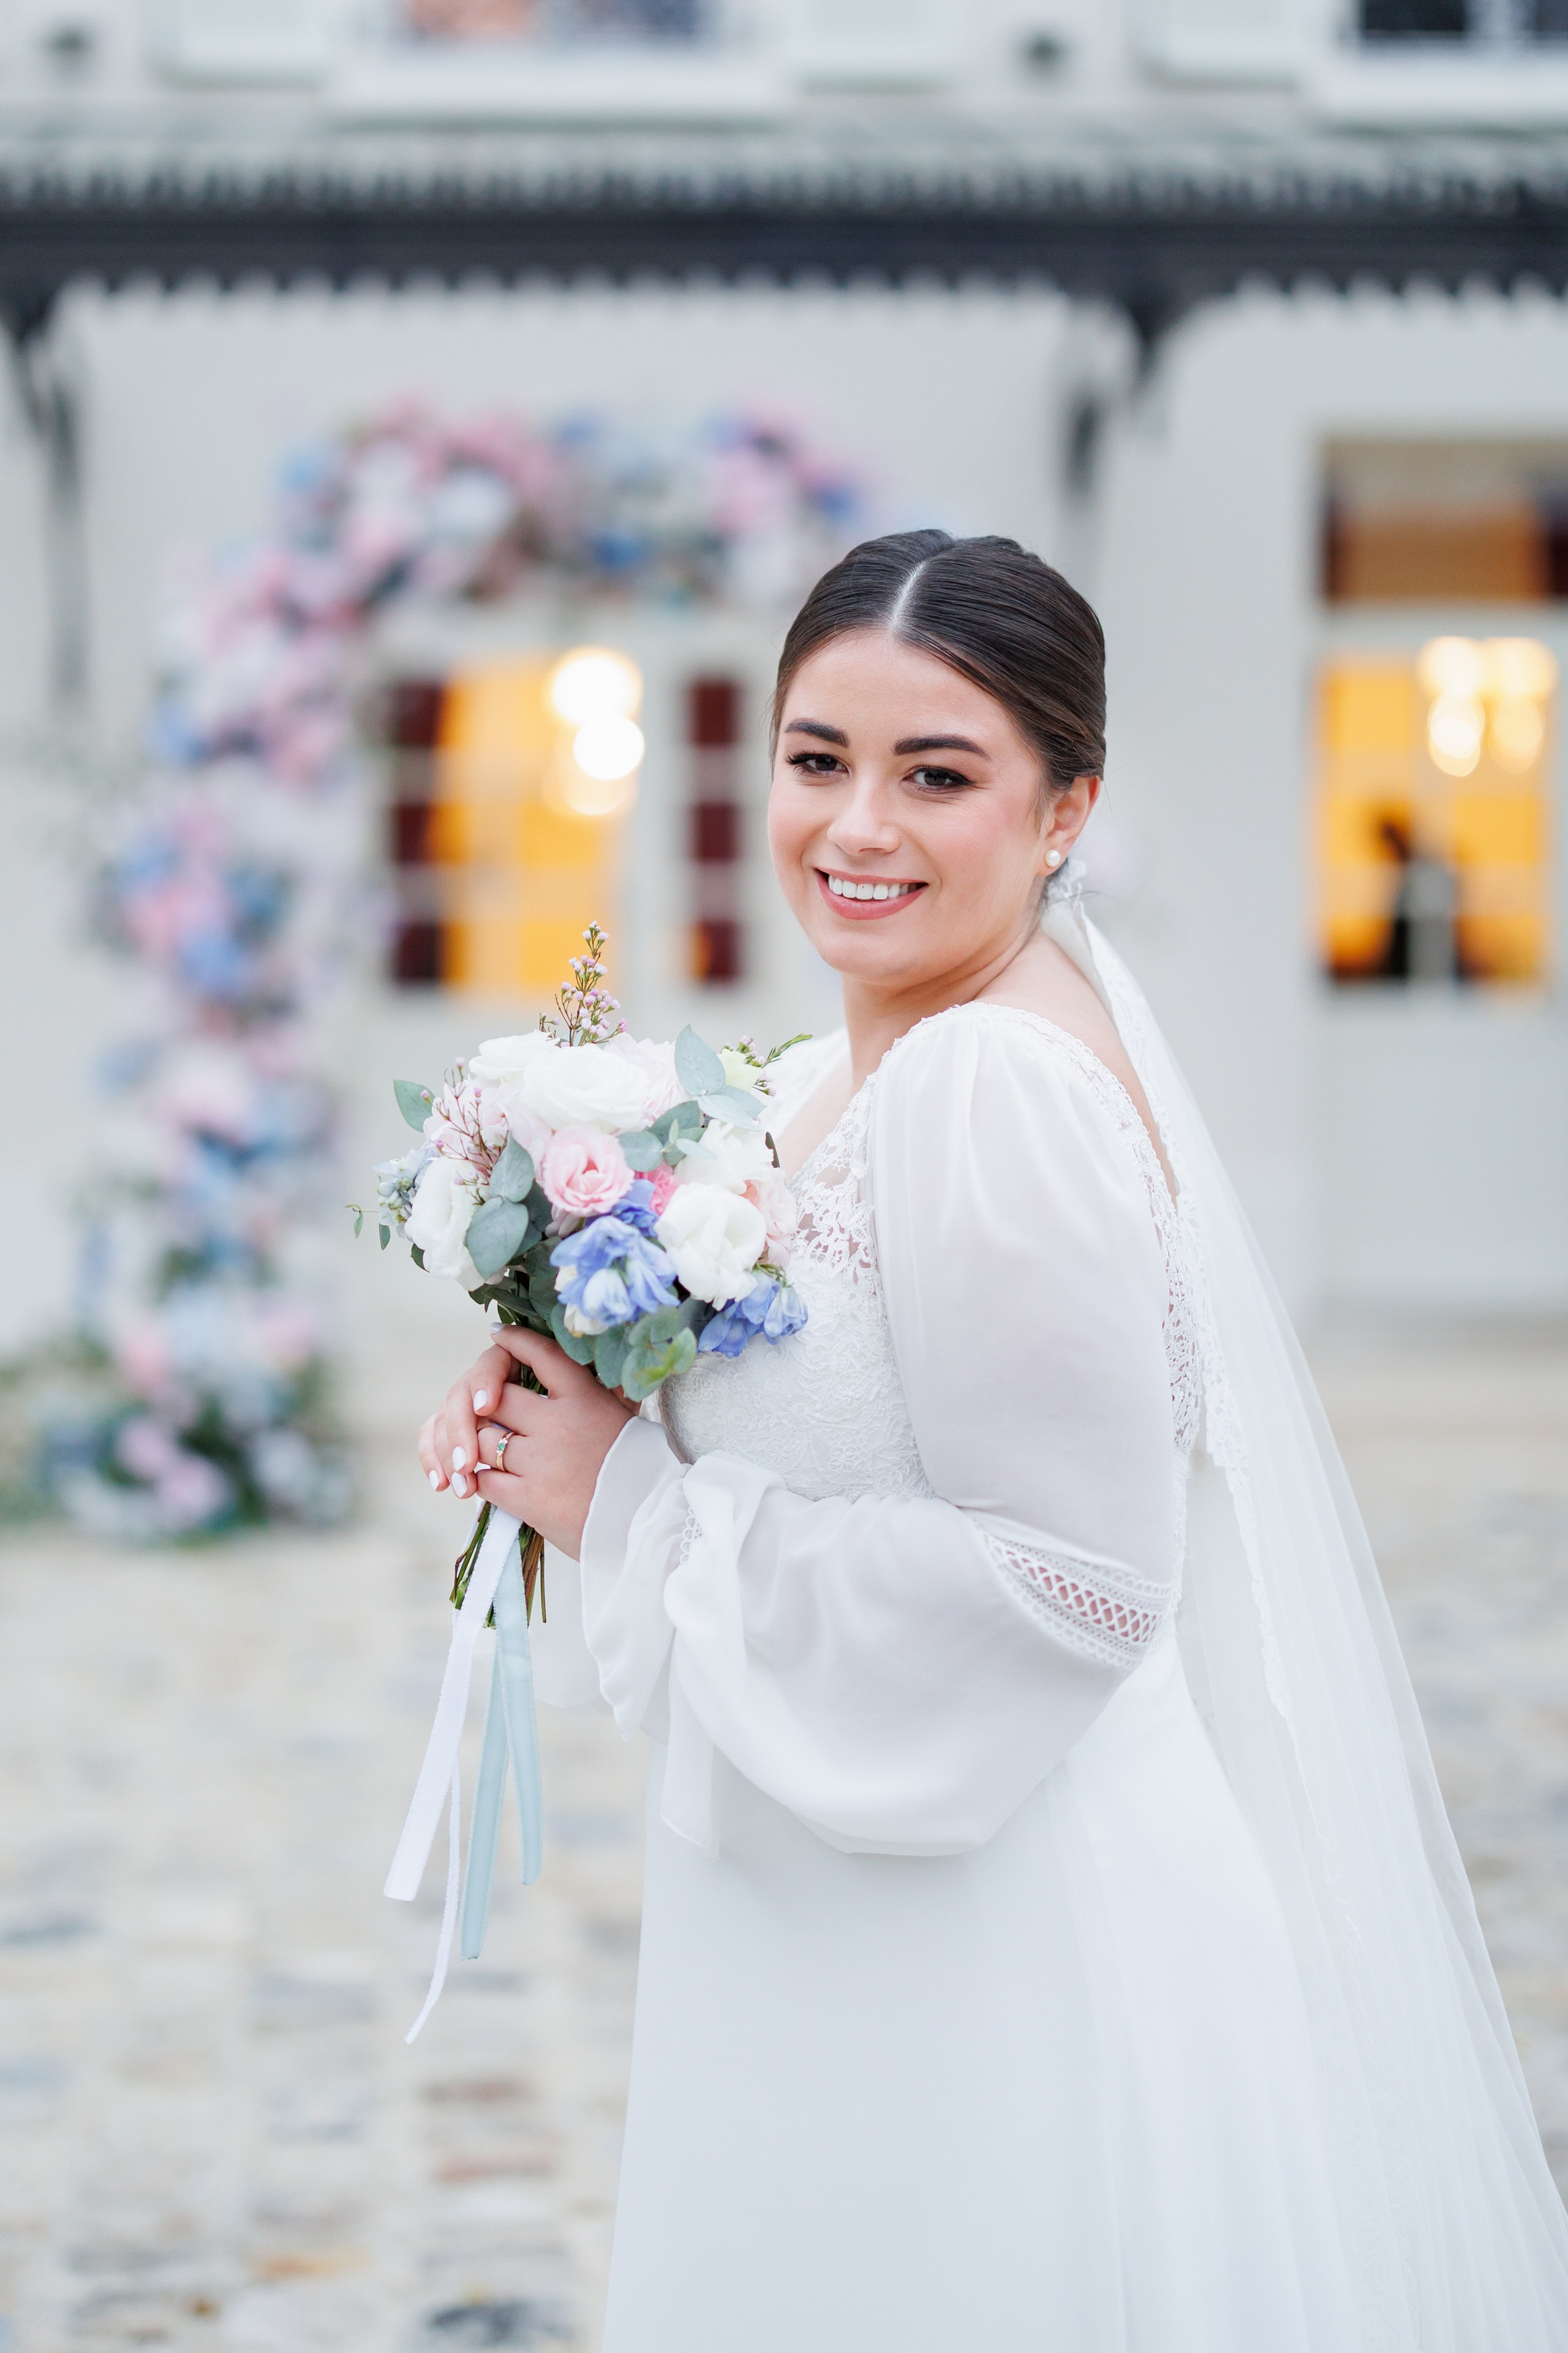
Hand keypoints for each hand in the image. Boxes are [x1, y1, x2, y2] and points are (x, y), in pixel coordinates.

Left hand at [417, 1327, 637, 1559]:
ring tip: (485, 1452)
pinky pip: (485, 1480)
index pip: (541, 1355)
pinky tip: (488, 1482)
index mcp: (585, 1398)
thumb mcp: (621, 1417)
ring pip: (483, 1440)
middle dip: (485, 1404)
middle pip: (498, 1397)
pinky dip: (481, 1480)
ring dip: (479, 1446)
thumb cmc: (638, 1469)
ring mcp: (540, 1462)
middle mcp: (558, 1424)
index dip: (514, 1342)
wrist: (649, 1522)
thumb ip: (591, 1396)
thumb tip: (561, 1372)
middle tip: (483, 1412)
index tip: (498, 1336)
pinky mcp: (529, 1499)